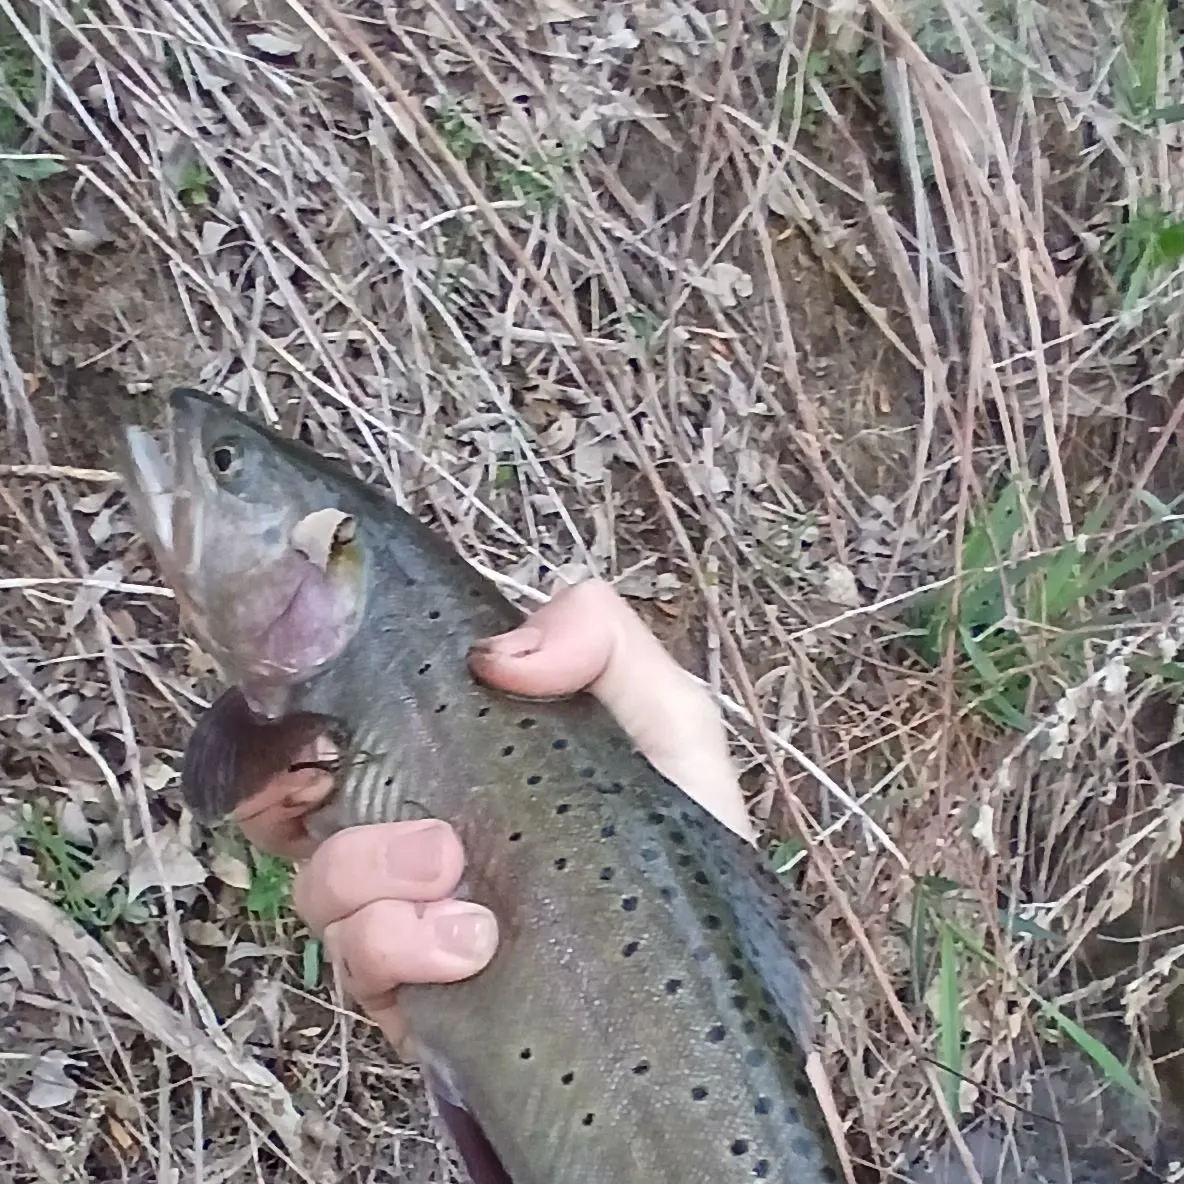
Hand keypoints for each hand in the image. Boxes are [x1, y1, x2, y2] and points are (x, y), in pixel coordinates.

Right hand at [233, 579, 749, 1046]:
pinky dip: (395, 947)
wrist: (693, 998)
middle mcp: (424, 824)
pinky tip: (470, 952)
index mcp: (467, 756)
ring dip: (373, 877)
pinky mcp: (407, 988)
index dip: (321, 710)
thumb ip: (601, 642)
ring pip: (318, 880)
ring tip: (468, 906)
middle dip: (326, 801)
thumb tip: (492, 654)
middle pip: (306, 794)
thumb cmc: (681, 843)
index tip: (334, 714)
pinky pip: (348, 959)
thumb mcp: (668, 722)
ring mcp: (409, 910)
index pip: (357, 716)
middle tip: (440, 842)